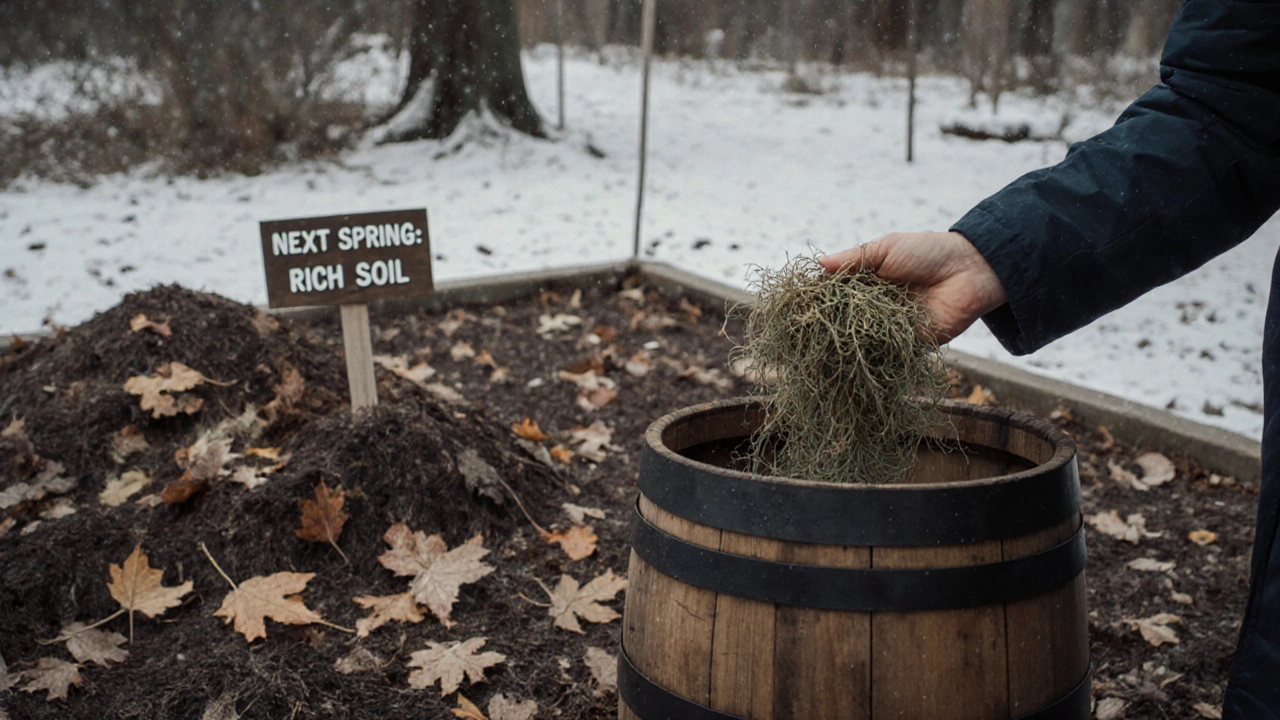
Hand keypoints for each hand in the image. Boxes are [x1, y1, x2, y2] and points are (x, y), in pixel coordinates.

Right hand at [820, 231, 1007, 342]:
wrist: (969, 270)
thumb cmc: (928, 252)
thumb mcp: (887, 249)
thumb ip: (855, 259)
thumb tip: (819, 264)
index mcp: (869, 283)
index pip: (838, 295)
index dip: (821, 300)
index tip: (801, 305)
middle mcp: (876, 307)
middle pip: (845, 319)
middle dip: (828, 325)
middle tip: (806, 331)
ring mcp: (890, 327)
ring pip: (861, 338)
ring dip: (845, 342)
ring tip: (821, 347)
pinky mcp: (907, 344)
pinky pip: (885, 351)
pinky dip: (870, 353)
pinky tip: (851, 355)